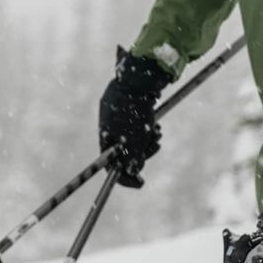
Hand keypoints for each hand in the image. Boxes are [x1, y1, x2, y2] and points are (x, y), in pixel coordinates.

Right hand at [98, 49, 170, 187]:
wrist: (136, 80)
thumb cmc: (133, 110)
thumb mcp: (135, 138)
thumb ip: (133, 158)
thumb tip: (133, 173)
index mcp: (105, 139)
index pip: (111, 166)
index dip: (125, 178)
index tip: (141, 182)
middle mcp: (109, 131)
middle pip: (124, 154)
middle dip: (142, 154)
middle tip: (155, 145)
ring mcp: (116, 120)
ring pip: (133, 141)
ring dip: (147, 141)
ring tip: (157, 131)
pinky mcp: (126, 111)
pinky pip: (136, 128)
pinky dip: (146, 130)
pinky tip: (154, 123)